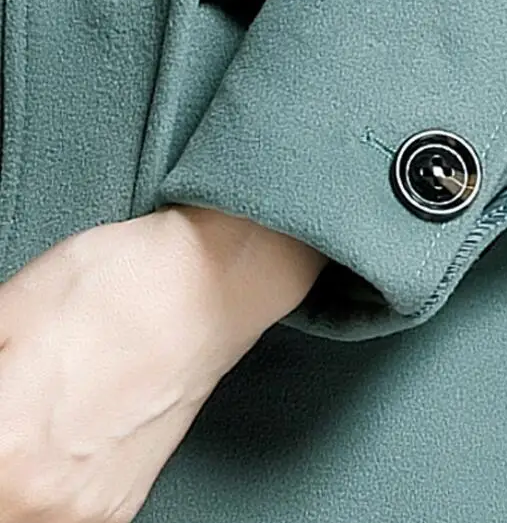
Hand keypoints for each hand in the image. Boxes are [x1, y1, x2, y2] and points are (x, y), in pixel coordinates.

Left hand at [0, 205, 328, 522]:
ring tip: (18, 431)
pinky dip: (32, 499)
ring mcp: (87, 511)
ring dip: (6, 483)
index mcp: (2, 448)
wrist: (208, 287)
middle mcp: (40, 500)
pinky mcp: (120, 504)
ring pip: (15, 517)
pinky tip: (41, 456)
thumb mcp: (5, 308)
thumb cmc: (117, 284)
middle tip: (4, 416)